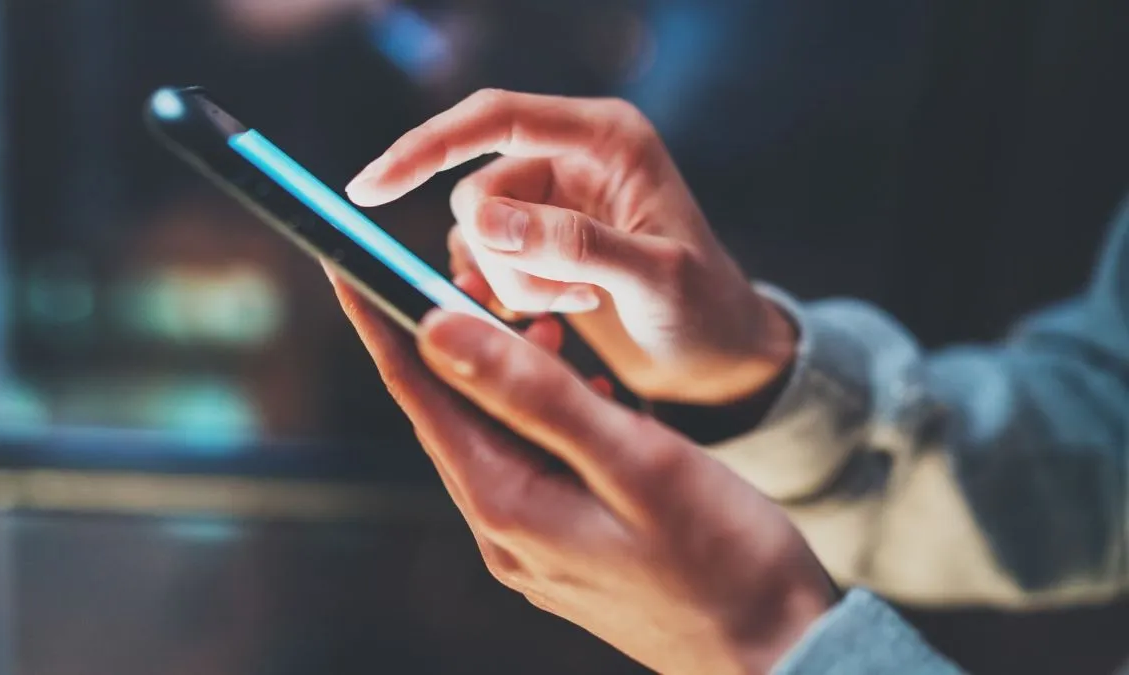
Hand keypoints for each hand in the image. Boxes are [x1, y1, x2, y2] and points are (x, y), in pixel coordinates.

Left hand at [332, 279, 834, 674]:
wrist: (779, 651)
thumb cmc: (724, 557)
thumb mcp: (634, 460)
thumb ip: (534, 394)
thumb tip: (437, 333)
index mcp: (508, 505)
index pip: (421, 396)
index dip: (381, 324)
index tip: (350, 264)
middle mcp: (504, 531)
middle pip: (452, 415)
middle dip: (459, 343)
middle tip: (490, 284)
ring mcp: (533, 546)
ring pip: (496, 436)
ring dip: (514, 378)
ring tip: (554, 332)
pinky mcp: (565, 548)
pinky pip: (533, 464)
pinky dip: (549, 417)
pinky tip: (591, 397)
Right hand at [345, 89, 795, 405]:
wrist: (719, 356)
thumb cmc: (705, 311)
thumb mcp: (654, 279)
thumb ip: (574, 243)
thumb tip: (484, 219)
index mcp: (605, 139)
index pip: (493, 119)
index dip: (425, 148)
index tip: (369, 190)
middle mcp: (571, 158)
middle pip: (476, 189)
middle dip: (504, 255)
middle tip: (566, 297)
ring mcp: (553, 202)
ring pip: (476, 232)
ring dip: (510, 281)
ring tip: (577, 304)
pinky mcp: (542, 241)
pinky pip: (485, 260)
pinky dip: (510, 294)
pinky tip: (565, 310)